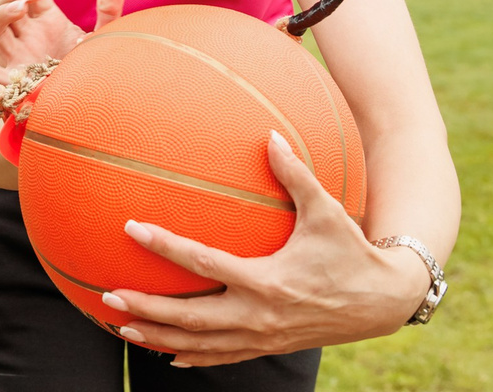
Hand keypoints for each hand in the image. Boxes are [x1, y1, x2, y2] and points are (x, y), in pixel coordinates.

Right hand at [0, 0, 127, 81]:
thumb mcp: (105, 37)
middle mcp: (28, 37)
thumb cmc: (98, 72)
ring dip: (1, 14)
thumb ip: (109, 8)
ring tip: (21, 9)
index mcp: (47, 22)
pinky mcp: (15, 84)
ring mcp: (18, 58)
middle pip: (4, 4)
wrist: (98, 110)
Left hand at [102, 131, 432, 364]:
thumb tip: (269, 135)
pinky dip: (193, 357)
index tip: (133, 229)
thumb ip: (295, 174)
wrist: (382, 302)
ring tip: (120, 328)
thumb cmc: (352, 251)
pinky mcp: (269, 346)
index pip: (204, 264)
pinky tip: (167, 354)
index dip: (166, 246)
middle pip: (191, 318)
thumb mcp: (327, 211)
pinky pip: (223, 357)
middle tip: (109, 296)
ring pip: (200, 344)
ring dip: (158, 337)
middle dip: (147, 309)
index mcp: (267, 281)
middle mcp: (259, 315)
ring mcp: (262, 336)